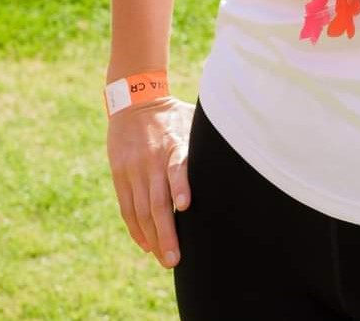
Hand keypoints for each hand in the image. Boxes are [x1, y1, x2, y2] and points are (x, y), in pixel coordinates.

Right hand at [106, 95, 194, 268]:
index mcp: (173, 143)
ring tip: (164, 257)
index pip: (176, 166)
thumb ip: (207, 141)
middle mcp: (152, 159)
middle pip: (157, 200)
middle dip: (166, 232)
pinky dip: (136, 228)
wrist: (134, 100)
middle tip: (175, 258)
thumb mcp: (193, 120)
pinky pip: (127, 207)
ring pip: (141, 210)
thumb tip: (240, 151)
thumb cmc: (173, 115)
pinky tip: (146, 244)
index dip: (181, 185)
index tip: (186, 205)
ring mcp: (133, 169)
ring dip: (152, 237)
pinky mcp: (119, 174)